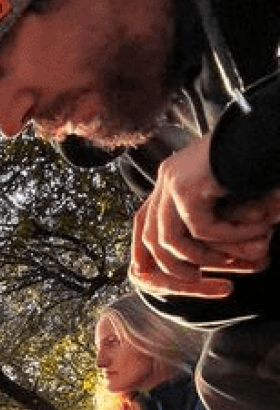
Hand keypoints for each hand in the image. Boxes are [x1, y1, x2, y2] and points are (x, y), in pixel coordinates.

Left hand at [131, 135, 278, 298]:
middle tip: (197, 280)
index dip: (147, 253)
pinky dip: (227, 237)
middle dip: (171, 266)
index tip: (162, 274)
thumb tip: (194, 249)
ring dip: (202, 257)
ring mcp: (173, 182)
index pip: (143, 224)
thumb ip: (204, 213)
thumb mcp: (222, 191)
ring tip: (230, 262)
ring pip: (171, 240)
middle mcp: (165, 179)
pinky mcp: (188, 186)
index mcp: (168, 180)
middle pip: (151, 237)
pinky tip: (254, 233)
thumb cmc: (254, 158)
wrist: (266, 129)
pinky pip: (201, 227)